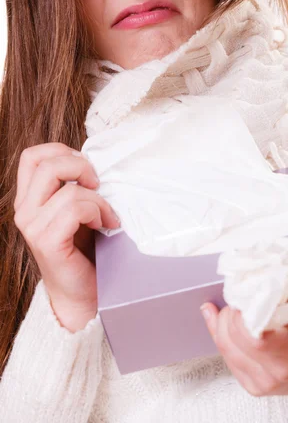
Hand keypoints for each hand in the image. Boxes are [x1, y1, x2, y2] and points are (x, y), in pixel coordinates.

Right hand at [13, 142, 119, 331]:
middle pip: (48, 164)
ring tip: (107, 215)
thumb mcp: (77, 208)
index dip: (61, 151)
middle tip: (98, 184)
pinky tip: (106, 225)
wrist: (82, 292)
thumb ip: (75, 185)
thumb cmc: (84, 248)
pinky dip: (98, 213)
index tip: (86, 169)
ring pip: (70, 190)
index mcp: (29, 198)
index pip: (33, 156)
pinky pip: (76, 209)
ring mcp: (32, 227)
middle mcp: (24, 210)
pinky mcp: (46, 242)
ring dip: (98, 200)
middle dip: (81, 167)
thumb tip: (96, 161)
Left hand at [200, 300, 287, 418]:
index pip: (250, 332)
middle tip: (235, 299)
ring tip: (230, 309)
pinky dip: (223, 338)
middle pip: (231, 338)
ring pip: (224, 347)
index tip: (242, 296)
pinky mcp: (253, 387)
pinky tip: (222, 323)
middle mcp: (274, 372)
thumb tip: (250, 290)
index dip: (239, 311)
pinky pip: (227, 358)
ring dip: (222, 324)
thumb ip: (279, 302)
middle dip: (229, 313)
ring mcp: (261, 384)